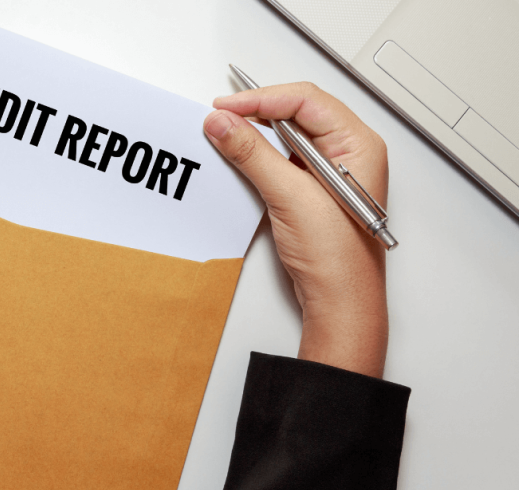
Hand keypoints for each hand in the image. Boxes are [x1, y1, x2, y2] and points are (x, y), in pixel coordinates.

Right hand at [204, 82, 388, 377]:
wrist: (339, 300)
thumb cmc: (339, 257)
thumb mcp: (291, 196)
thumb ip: (253, 154)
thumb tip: (224, 124)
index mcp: (358, 145)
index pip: (306, 101)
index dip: (263, 98)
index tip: (227, 107)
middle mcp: (347, 153)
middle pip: (297, 112)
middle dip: (257, 112)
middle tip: (222, 117)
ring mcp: (329, 172)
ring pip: (287, 136)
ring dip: (256, 134)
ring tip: (227, 136)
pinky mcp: (311, 189)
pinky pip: (282, 159)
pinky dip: (259, 155)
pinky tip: (241, 159)